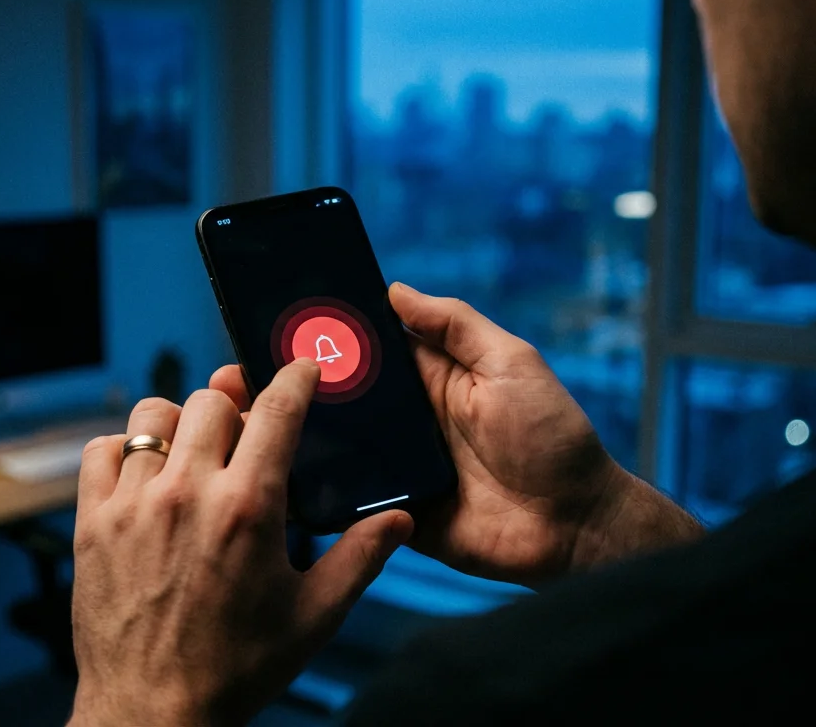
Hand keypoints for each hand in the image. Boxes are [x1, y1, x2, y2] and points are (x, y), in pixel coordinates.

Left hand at [70, 360, 412, 726]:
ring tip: (192, 450)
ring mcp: (133, 505)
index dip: (294, 377)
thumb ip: (360, 558)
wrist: (152, 712)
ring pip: (152, 416)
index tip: (301, 367)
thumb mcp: (314, 617)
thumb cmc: (237, 668)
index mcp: (249, 508)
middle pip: (212, 401)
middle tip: (245, 426)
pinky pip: (101, 451)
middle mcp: (188, 493)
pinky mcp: (91, 523)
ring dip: (178, 423)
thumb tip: (400, 518)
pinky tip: (144, 477)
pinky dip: (123, 452)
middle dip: (236, 405)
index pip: (277, 410)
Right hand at [210, 284, 699, 586]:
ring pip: (332, 450)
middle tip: (240, 373)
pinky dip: (317, 493)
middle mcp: (406, 422)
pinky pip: (346, 503)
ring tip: (245, 422)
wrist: (575, 525)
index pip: (367, 351)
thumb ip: (456, 326)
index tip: (279, 321)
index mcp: (430, 380)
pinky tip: (277, 477)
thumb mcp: (512, 364)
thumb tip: (396, 289)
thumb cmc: (553, 438)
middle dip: (294, 387)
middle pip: (339, 400)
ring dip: (297, 437)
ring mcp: (397, 469)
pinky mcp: (394, 514)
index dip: (327, 337)